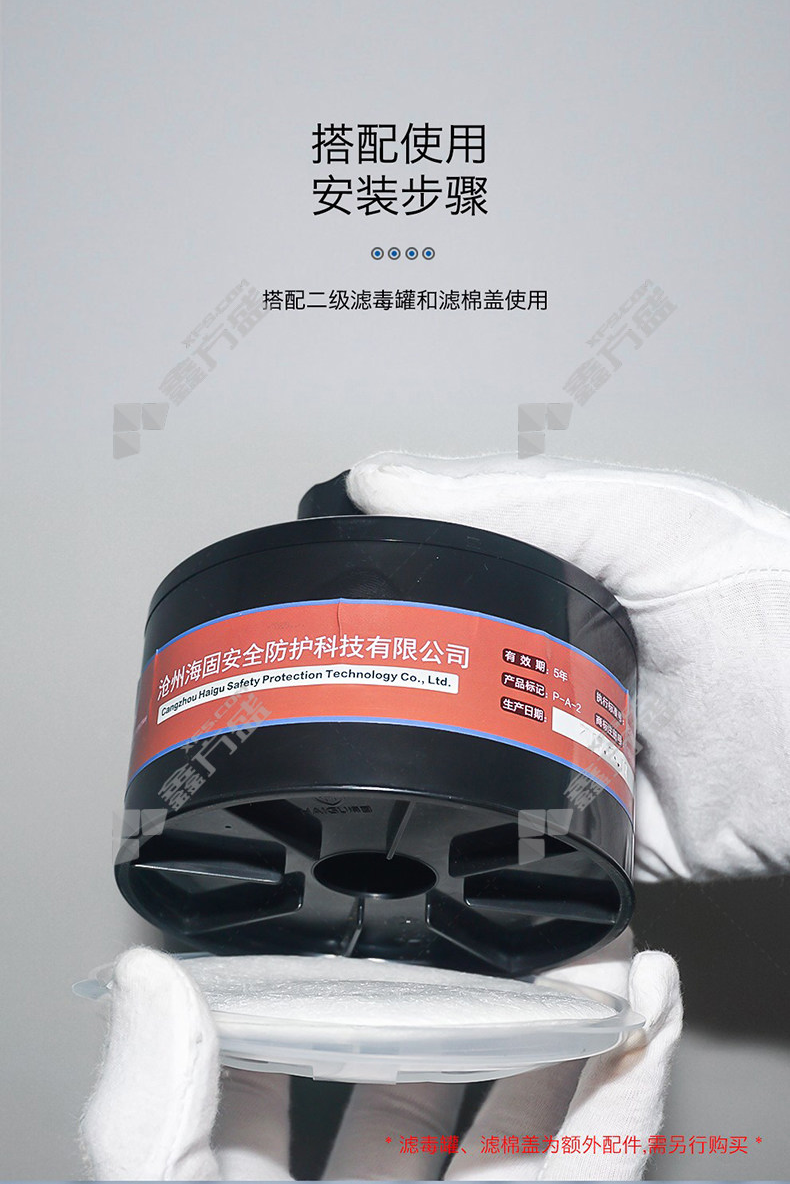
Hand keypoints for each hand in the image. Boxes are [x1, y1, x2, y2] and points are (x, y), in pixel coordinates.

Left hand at [80, 939, 680, 1180]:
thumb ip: (147, 1122)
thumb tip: (144, 978)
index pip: (275, 1078)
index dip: (316, 990)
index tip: (350, 917)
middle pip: (420, 1092)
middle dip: (470, 1003)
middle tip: (506, 929)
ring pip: (521, 1130)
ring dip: (572, 1037)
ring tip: (603, 951)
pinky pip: (587, 1182)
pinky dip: (621, 1103)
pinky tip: (643, 1031)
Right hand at [347, 450, 789, 882]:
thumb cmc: (767, 603)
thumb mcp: (643, 519)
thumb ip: (518, 498)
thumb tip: (383, 480)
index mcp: (568, 586)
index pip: (451, 579)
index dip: (386, 584)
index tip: (314, 592)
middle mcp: (564, 667)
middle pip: (449, 675)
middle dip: (388, 682)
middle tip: (311, 684)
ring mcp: (580, 752)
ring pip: (471, 766)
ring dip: (421, 768)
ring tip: (343, 759)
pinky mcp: (602, 831)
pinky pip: (523, 847)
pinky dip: (481, 847)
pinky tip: (423, 833)